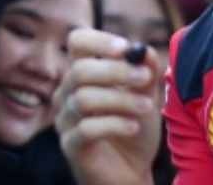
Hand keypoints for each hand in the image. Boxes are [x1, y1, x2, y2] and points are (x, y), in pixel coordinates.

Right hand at [53, 29, 160, 184]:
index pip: (77, 41)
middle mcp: (66, 93)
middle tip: (146, 78)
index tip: (126, 48)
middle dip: (117, 71)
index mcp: (82, 73)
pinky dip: (114, 124)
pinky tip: (134, 127)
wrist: (132, 171)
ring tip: (147, 106)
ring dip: (120, 99)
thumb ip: (146, 71)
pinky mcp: (71, 146)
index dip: (99, 41)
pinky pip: (86, 129)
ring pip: (83, 99)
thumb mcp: (146, 95)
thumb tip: (143, 50)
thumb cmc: (134, 128)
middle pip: (79, 70)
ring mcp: (65, 120)